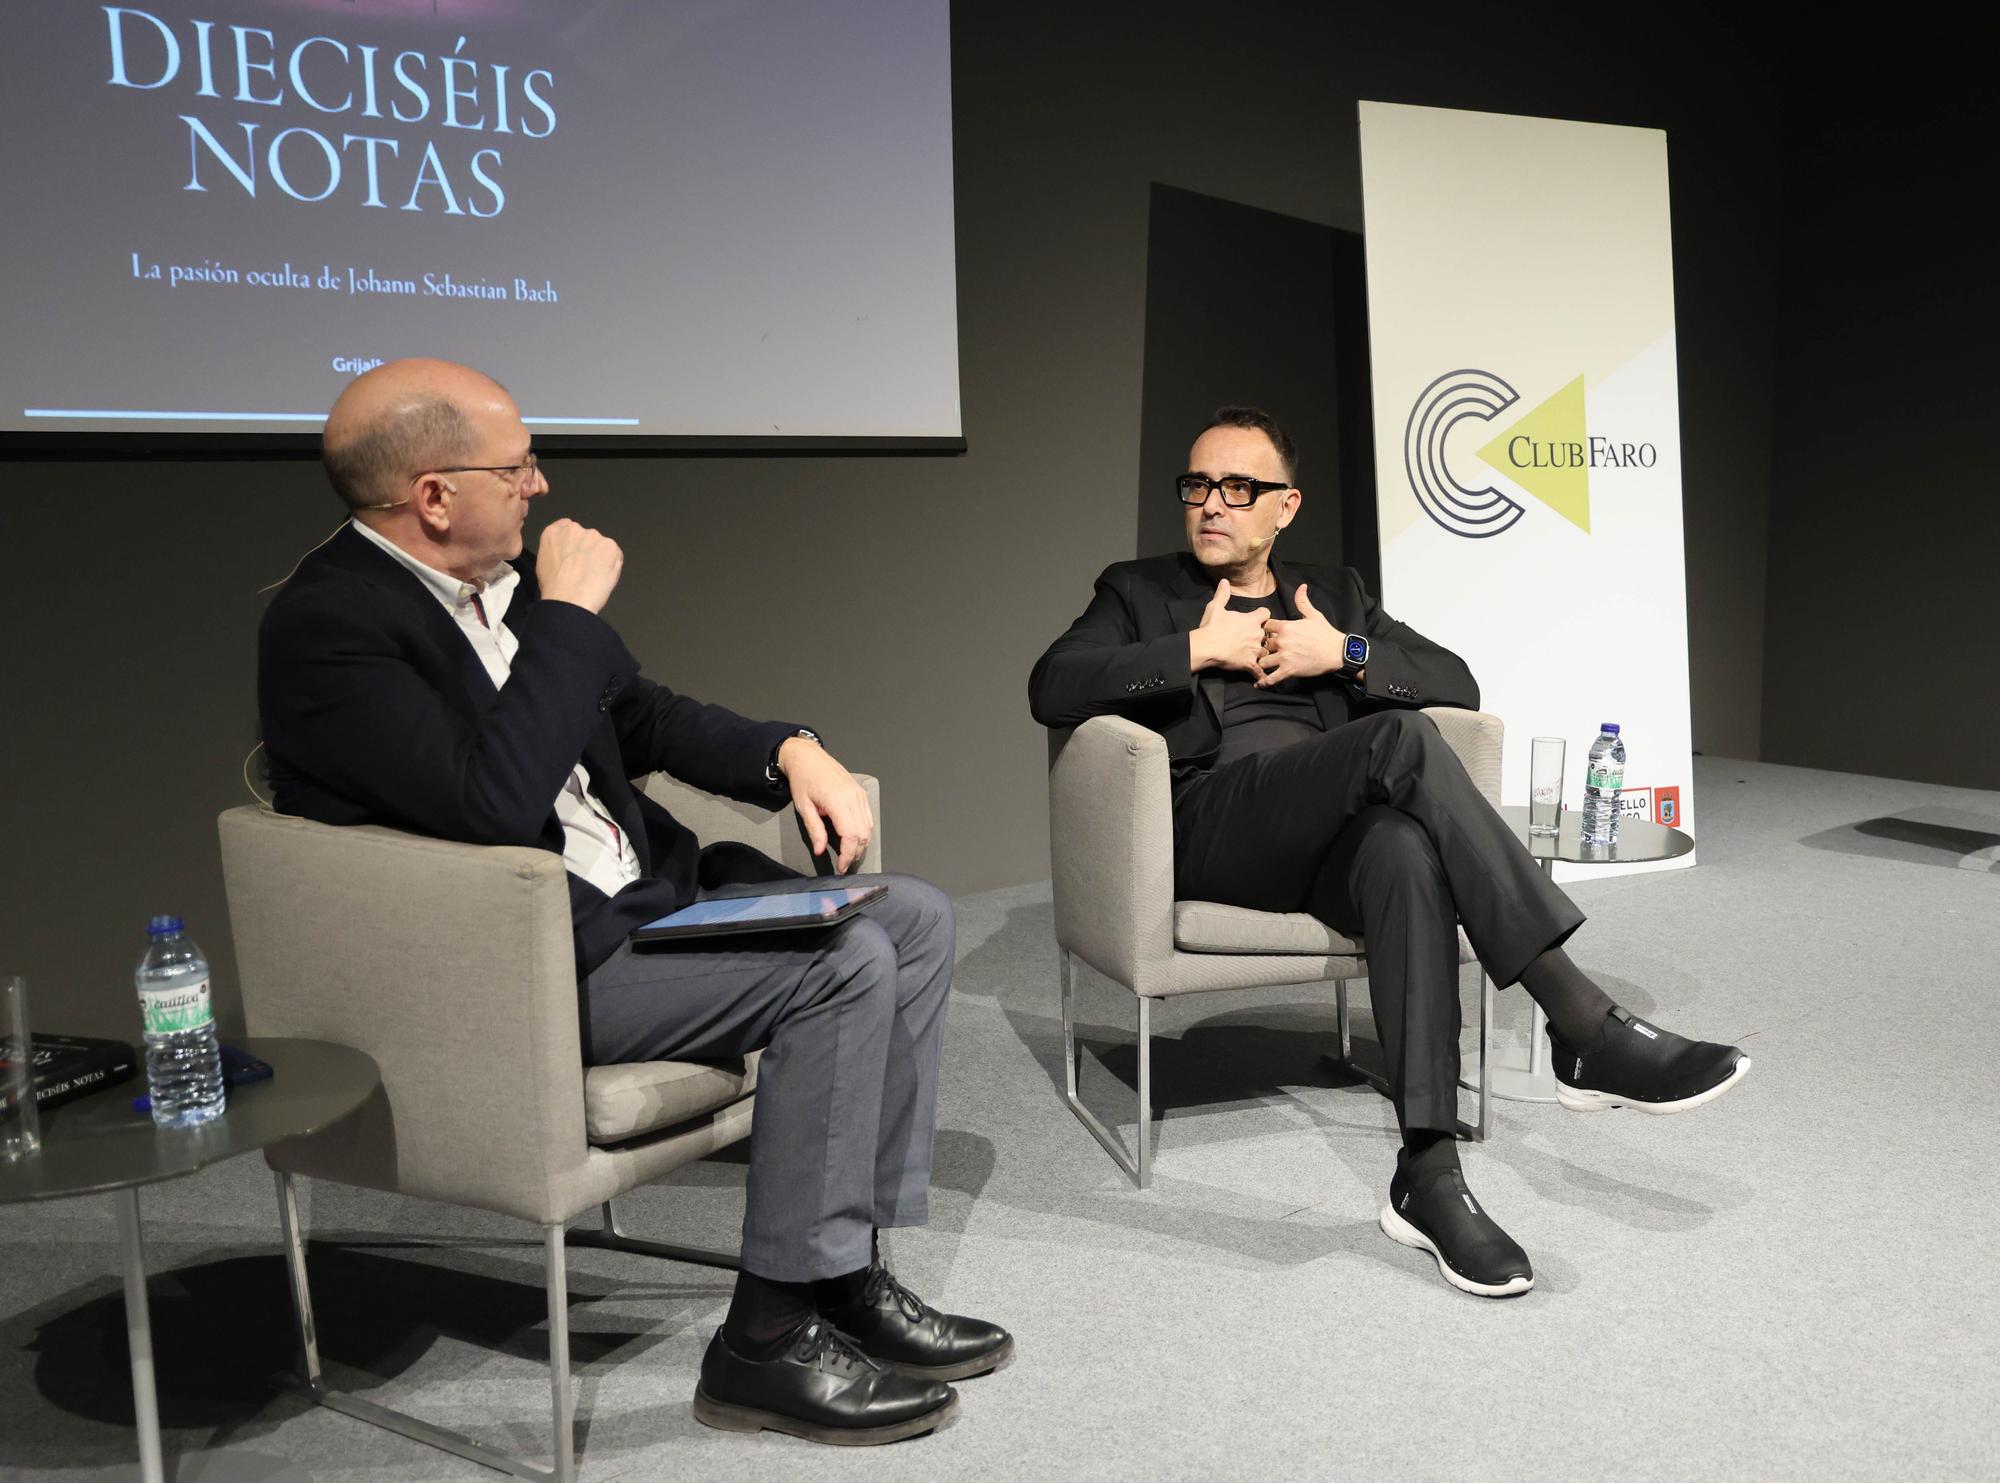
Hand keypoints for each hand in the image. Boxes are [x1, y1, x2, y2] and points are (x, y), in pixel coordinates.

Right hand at [535, 518, 622, 612]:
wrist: (569, 599)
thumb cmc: (555, 588)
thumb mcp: (544, 563)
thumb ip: (556, 550)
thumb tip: (565, 553)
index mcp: (554, 533)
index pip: (567, 527)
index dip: (574, 542)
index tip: (576, 552)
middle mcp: (573, 530)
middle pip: (586, 536)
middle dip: (588, 550)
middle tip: (584, 569)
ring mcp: (593, 536)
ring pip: (601, 545)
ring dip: (600, 557)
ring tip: (592, 576)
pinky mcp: (610, 546)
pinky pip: (615, 554)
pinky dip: (612, 564)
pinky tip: (602, 577)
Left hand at [780, 736, 873, 872]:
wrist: (808, 757)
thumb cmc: (803, 780)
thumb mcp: (803, 807)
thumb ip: (814, 830)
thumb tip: (820, 851)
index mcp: (837, 801)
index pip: (850, 836)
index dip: (848, 855)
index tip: (841, 867)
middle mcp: (853, 798)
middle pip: (863, 834)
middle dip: (855, 854)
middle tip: (844, 865)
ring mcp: (859, 795)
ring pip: (869, 828)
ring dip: (861, 845)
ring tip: (849, 855)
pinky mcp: (861, 793)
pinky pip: (868, 818)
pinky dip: (864, 832)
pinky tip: (854, 839)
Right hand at [1189, 579, 1268, 674]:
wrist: (1206, 646)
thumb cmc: (1211, 627)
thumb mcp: (1215, 607)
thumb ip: (1222, 594)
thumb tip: (1224, 581)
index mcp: (1251, 620)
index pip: (1266, 614)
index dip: (1262, 617)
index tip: (1257, 620)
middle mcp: (1256, 634)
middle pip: (1268, 634)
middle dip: (1263, 637)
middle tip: (1254, 640)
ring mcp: (1254, 650)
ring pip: (1266, 652)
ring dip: (1262, 654)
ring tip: (1257, 657)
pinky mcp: (1250, 663)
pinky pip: (1260, 670)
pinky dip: (1260, 673)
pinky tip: (1260, 676)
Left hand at [1255, 585, 1346, 686]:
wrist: (1338, 652)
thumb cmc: (1326, 634)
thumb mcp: (1314, 615)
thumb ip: (1303, 602)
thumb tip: (1301, 586)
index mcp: (1287, 627)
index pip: (1266, 626)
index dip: (1266, 630)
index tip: (1268, 635)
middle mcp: (1283, 641)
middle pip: (1263, 644)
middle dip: (1264, 647)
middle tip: (1265, 651)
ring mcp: (1285, 657)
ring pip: (1263, 661)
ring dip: (1263, 663)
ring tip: (1262, 665)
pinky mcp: (1289, 671)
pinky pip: (1271, 678)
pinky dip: (1264, 682)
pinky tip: (1259, 684)